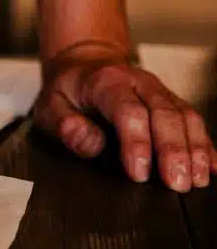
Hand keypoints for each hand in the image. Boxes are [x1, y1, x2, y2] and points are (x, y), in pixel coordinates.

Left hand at [33, 42, 216, 191]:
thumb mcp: (48, 106)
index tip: (139, 174)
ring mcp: (158, 91)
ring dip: (195, 149)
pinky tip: (212, 168)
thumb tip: (91, 146)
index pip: (127, 112)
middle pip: (164, 114)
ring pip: (185, 116)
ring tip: (197, 181)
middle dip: (173, 151)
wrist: (83, 64)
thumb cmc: (65, 91)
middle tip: (177, 184)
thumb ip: (64, 125)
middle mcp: (138, 83)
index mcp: (105, 82)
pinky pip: (193, 120)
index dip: (136, 143)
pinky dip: (205, 144)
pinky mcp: (170, 101)